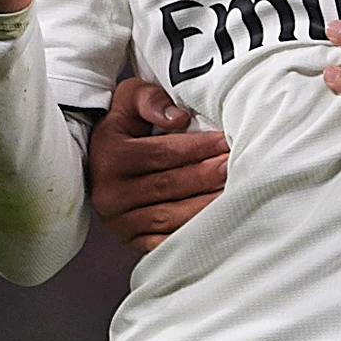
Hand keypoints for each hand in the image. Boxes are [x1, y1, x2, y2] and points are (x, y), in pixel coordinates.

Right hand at [88, 79, 225, 254]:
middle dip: (208, 176)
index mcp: (109, 157)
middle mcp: (110, 193)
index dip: (198, 148)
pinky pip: (166, 241)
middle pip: (170, 185)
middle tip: (237, 167)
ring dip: (206, 206)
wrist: (103, 162)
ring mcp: (119, 222)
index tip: (226, 142)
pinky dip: (194, 233)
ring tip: (234, 193)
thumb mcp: (130, 100)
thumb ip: (150, 99)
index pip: (163, 152)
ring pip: (171, 216)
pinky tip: (217, 221)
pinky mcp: (131, 241)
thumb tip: (178, 118)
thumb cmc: (126, 128)